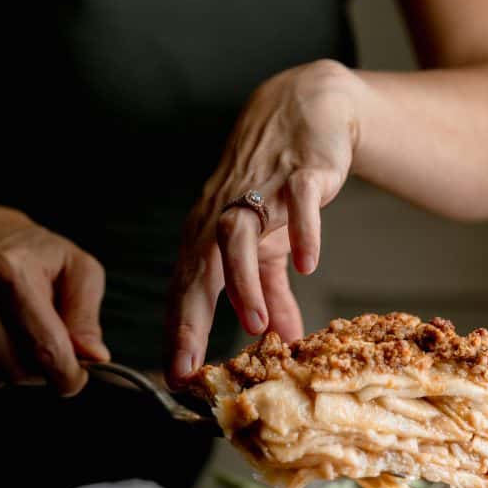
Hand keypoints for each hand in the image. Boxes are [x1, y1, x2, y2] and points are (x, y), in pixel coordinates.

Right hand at [0, 207, 108, 395]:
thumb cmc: (39, 255)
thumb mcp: (78, 271)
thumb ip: (86, 316)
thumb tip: (93, 356)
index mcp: (10, 272)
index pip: (46, 346)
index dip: (68, 374)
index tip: (75, 378)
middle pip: (18, 368)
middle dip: (42, 369)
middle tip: (49, 344)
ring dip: (18, 367)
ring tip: (23, 334)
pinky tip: (4, 339)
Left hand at [165, 59, 360, 385]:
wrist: (308, 111)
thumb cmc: (278, 183)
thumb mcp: (272, 243)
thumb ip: (273, 291)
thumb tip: (281, 339)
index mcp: (212, 234)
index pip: (189, 289)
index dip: (181, 333)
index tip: (179, 376)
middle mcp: (225, 214)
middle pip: (199, 269)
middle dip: (191, 319)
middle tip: (190, 364)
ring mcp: (261, 192)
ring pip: (238, 237)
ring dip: (243, 280)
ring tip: (255, 322)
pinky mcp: (298, 174)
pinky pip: (297, 206)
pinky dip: (301, 233)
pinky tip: (308, 264)